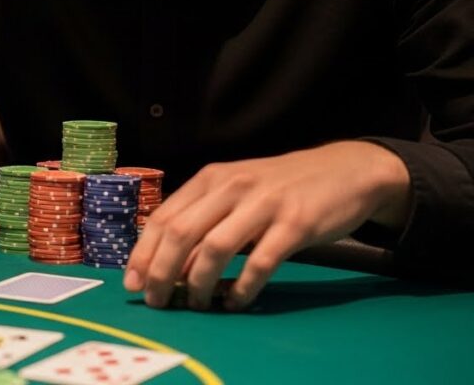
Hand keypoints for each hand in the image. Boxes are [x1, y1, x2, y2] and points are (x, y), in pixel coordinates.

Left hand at [123, 141, 411, 310]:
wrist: (343, 171)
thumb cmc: (280, 187)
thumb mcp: (236, 192)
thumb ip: (205, 220)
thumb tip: (171, 265)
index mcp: (211, 178)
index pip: (165, 217)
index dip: (144, 252)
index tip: (132, 283)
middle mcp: (231, 186)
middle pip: (182, 233)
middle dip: (162, 272)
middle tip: (156, 301)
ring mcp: (263, 204)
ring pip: (216, 248)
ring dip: (199, 283)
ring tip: (197, 304)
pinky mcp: (295, 224)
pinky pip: (260, 263)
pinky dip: (243, 288)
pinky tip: (236, 302)